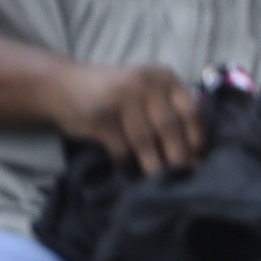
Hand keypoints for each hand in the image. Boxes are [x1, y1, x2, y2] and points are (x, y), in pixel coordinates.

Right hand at [56, 61, 205, 174]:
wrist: (62, 86)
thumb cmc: (113, 94)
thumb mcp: (144, 90)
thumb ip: (167, 109)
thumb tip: (193, 151)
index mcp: (164, 77)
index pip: (190, 111)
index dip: (196, 139)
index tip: (198, 161)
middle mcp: (145, 83)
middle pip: (169, 128)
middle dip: (178, 158)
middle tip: (182, 179)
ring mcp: (122, 98)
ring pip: (146, 142)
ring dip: (153, 167)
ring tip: (158, 183)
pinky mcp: (101, 116)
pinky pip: (120, 149)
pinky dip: (125, 165)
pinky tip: (126, 173)